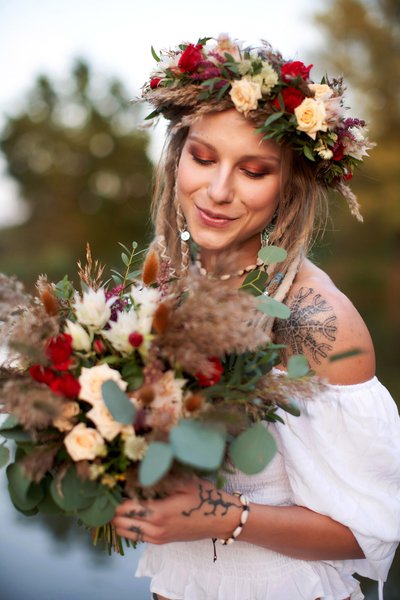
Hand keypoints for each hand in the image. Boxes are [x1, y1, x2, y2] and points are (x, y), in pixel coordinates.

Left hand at [112, 478, 241, 544]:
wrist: (221, 519)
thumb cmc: (205, 497)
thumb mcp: (186, 481)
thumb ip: (162, 476)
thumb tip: (141, 467)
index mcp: (159, 512)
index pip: (125, 508)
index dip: (116, 497)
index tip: (112, 485)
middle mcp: (155, 528)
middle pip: (120, 522)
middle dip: (114, 508)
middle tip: (113, 492)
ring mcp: (157, 537)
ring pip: (125, 532)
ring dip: (119, 519)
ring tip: (120, 502)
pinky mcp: (161, 541)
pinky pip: (136, 537)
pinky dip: (129, 526)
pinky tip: (132, 513)